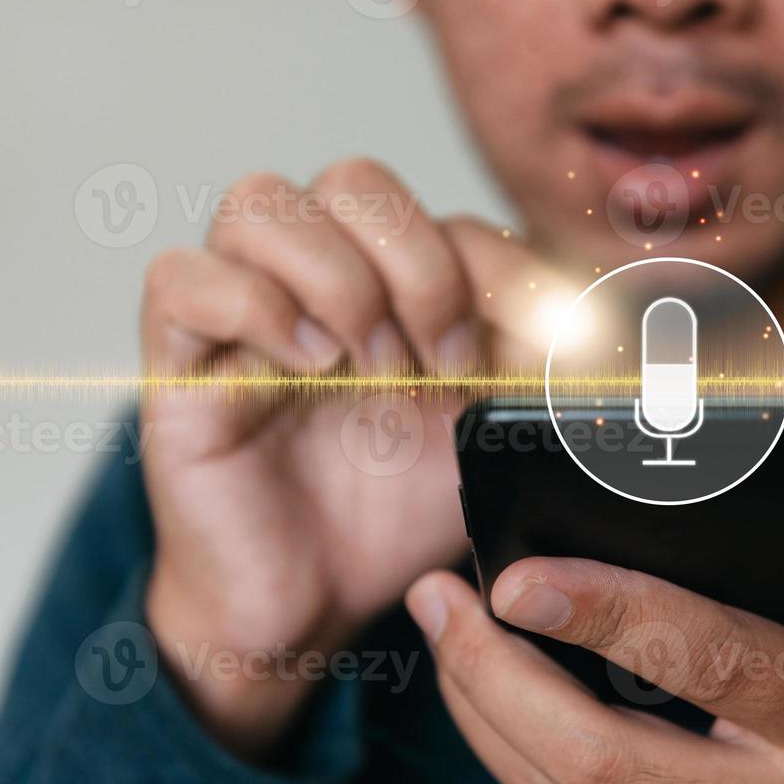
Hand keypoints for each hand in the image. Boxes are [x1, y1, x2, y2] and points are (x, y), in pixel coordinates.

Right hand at [141, 158, 569, 755]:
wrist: (314, 604)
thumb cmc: (396, 517)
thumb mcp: (493, 436)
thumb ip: (540, 372)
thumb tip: (605, 326)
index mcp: (397, 288)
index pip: (446, 215)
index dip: (500, 270)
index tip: (537, 350)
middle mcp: (320, 284)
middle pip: (354, 179)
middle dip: (418, 265)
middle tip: (445, 364)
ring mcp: (244, 319)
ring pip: (260, 203)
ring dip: (338, 281)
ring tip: (369, 369)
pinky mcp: (178, 368)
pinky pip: (179, 277)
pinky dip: (252, 305)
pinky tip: (305, 367)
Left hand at [406, 553, 783, 783]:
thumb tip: (689, 529)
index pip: (704, 660)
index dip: (601, 612)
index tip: (515, 576)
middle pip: (593, 755)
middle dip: (491, 674)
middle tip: (439, 601)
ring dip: (486, 716)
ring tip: (446, 643)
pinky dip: (534, 763)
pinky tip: (507, 710)